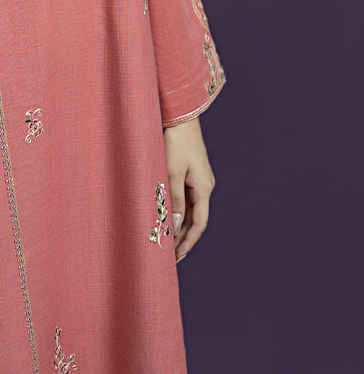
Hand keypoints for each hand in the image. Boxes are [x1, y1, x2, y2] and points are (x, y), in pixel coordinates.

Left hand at [163, 117, 215, 262]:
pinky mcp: (192, 172)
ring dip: (180, 225)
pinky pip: (186, 198)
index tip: (176, 257)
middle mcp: (205, 186)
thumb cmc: (174, 142)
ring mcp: (199, 179)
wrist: (181, 115)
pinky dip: (178, 211)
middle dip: (183, 238)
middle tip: (169, 256)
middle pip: (196, 219)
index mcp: (203, 188)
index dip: (188, 242)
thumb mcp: (171, 172)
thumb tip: (177, 227)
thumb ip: (175, 200)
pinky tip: (168, 218)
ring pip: (191, 209)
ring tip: (166, 241)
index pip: (199, 224)